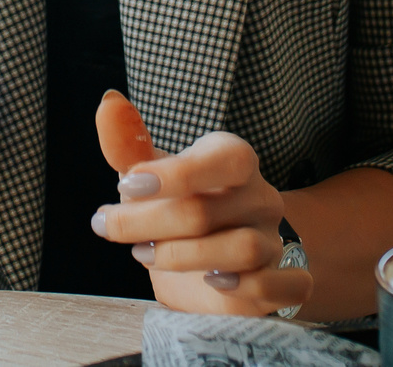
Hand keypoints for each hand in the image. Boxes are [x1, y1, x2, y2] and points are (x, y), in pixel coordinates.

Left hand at [91, 92, 307, 316]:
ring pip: (242, 250)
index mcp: (235, 159)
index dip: (174, 174)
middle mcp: (261, 197)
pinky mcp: (284, 281)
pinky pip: (283, 286)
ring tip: (143, 254)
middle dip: (146, 222)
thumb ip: (128, 144)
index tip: (125, 185)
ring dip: (181, 256)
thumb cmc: (177, 205)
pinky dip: (247, 288)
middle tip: (108, 225)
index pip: (225, 158)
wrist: (213, 255)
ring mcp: (275, 240)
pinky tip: (210, 282)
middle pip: (208, 211)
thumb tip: (109, 103)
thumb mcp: (148, 174)